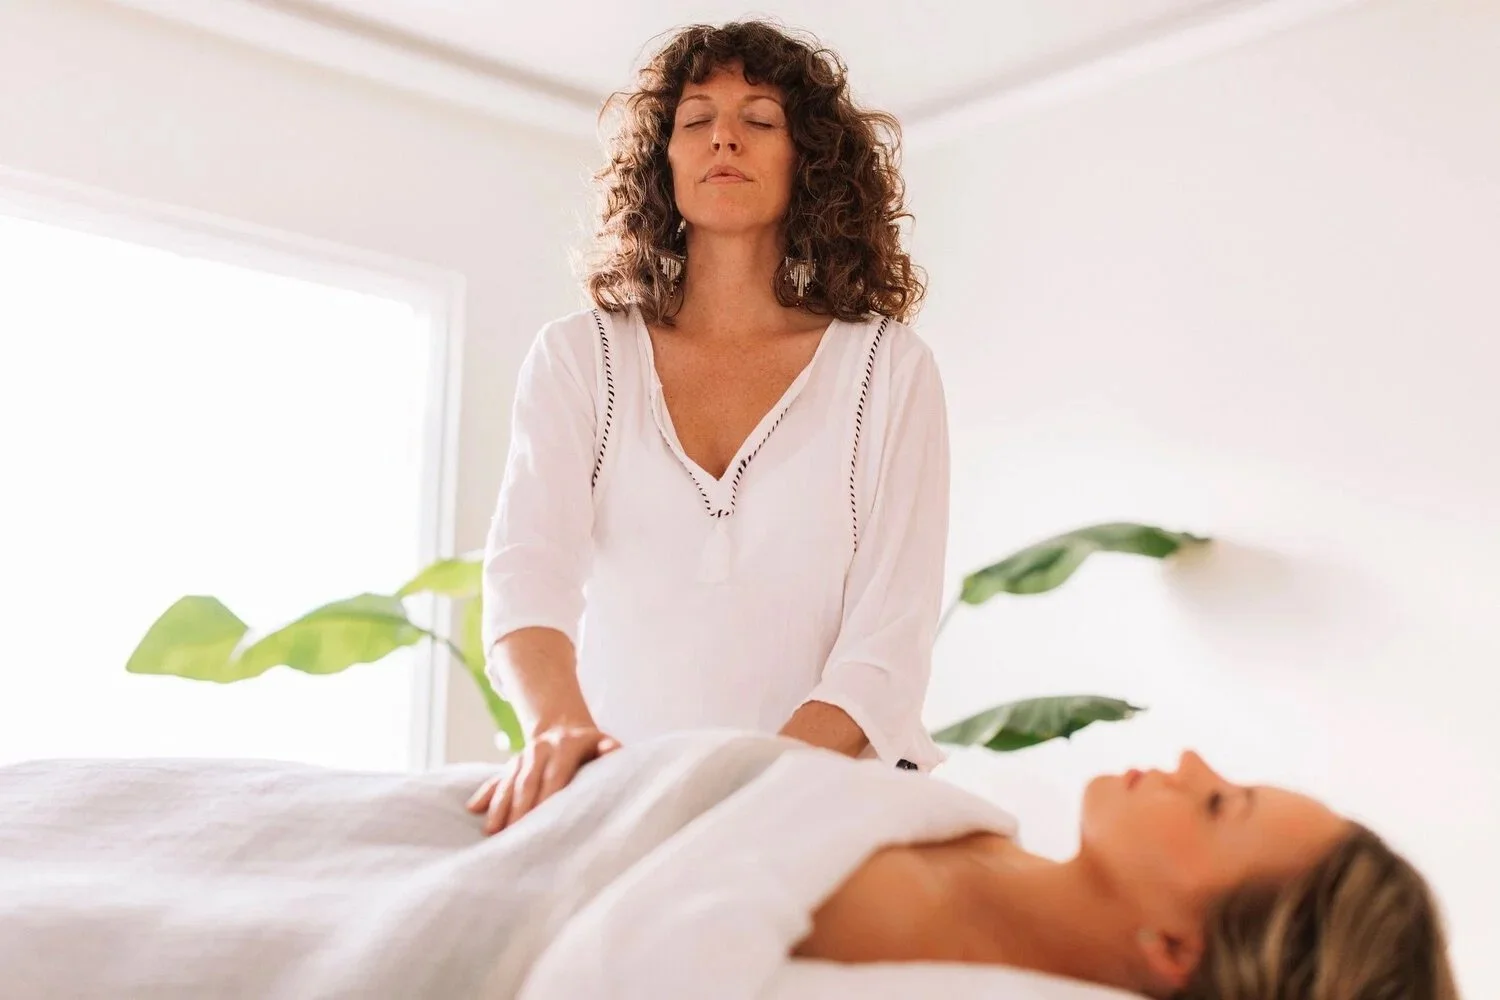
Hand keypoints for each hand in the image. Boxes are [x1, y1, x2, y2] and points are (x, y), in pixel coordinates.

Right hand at [465, 725, 619, 835]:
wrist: (563, 726)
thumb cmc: (590, 746)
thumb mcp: (603, 742)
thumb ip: (609, 749)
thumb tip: (612, 750)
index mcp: (565, 746)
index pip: (555, 774)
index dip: (547, 796)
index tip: (541, 819)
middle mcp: (540, 750)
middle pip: (528, 781)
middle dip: (520, 808)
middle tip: (514, 833)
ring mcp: (522, 757)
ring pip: (509, 782)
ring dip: (500, 806)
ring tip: (493, 831)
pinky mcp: (511, 764)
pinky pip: (495, 779)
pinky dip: (485, 793)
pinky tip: (473, 808)